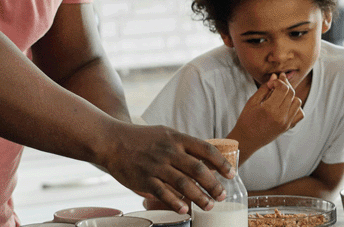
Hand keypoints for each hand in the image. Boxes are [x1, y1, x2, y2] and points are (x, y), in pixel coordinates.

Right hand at [99, 124, 232, 213]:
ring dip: (199, 196)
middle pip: (198, 169)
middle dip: (214, 184)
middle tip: (222, 196)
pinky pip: (163, 193)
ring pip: (183, 183)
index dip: (221, 163)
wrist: (112, 141)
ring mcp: (156, 166)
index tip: (231, 174)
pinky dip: (175, 202)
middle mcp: (169, 152)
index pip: (206, 149)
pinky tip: (185, 209)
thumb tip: (207, 160)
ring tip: (209, 205)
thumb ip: (185, 146)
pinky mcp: (144, 179)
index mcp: (177, 139)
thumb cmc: (142, 139)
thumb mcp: (166, 134)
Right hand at [231, 74, 303, 152]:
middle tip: (278, 82)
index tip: (272, 82)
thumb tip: (275, 76)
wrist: (246, 139)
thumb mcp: (253, 101)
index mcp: (270, 109)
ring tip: (281, 95)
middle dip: (285, 84)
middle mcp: (281, 116)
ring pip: (297, 102)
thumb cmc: (247, 119)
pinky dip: (296, 107)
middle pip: (291, 93)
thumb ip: (265, 88)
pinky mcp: (288, 127)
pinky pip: (300, 114)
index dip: (279, 81)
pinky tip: (286, 105)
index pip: (283, 88)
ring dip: (291, 95)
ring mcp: (286, 123)